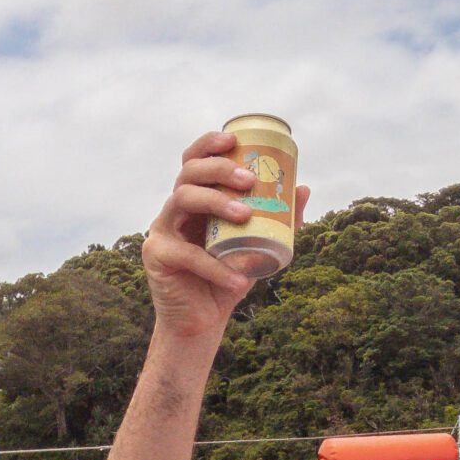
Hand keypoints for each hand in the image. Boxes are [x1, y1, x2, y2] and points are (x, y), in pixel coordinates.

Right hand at [142, 132, 268, 332]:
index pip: (195, 161)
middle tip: (249, 180)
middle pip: (189, 173)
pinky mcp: (157, 255)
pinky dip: (215, 267)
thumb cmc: (229, 277)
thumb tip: (302, 188)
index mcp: (197, 200)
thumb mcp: (259, 248)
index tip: (234, 139)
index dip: (209, 144)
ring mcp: (162, 229)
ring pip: (181, 199)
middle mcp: (176, 209)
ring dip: (216, 202)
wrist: (203, 320)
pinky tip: (238, 280)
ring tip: (246, 216)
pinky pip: (186, 254)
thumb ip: (280, 222)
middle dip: (219, 169)